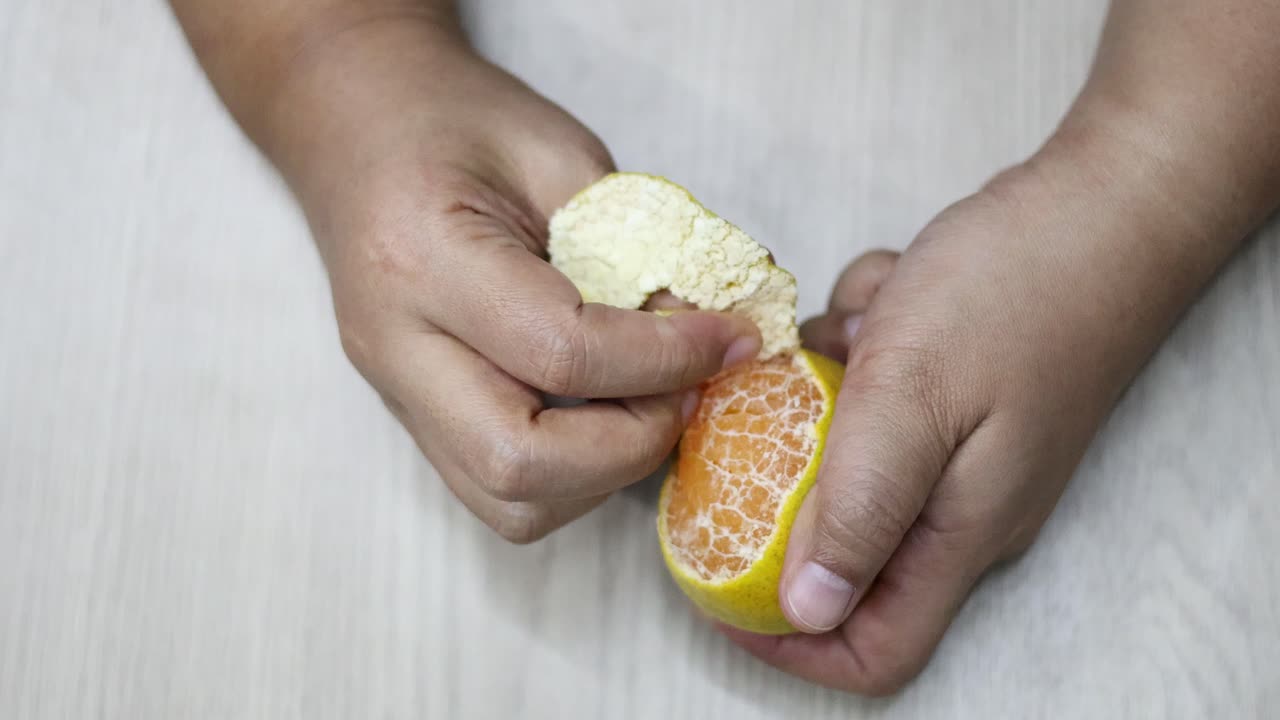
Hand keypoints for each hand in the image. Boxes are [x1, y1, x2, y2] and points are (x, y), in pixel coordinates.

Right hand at [270, 18, 761, 541]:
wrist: (354, 125)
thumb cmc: (454, 123)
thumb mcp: (557, 154)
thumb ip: (633, 246)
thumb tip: (711, 333)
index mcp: (422, 259)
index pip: (560, 351)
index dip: (667, 356)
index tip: (730, 337)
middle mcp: (395, 346)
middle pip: (516, 462)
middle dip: (631, 443)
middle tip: (687, 388)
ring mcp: (395, 392)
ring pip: (506, 501)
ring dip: (601, 474)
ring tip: (650, 404)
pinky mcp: (412, 415)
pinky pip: (497, 488)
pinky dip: (572, 473)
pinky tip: (607, 414)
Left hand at [717, 148, 1234, 692]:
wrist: (1107, 201)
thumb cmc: (1017, 293)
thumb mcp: (914, 400)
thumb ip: (859, 508)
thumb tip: (806, 611)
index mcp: (958, 531)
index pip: (874, 648)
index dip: (789, 640)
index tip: (715, 579)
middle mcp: (957, 502)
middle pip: (843, 537)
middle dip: (795, 466)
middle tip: (775, 401)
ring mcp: (954, 441)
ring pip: (846, 443)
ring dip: (830, 382)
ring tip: (864, 326)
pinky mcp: (949, 389)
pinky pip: (870, 384)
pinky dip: (862, 338)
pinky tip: (891, 295)